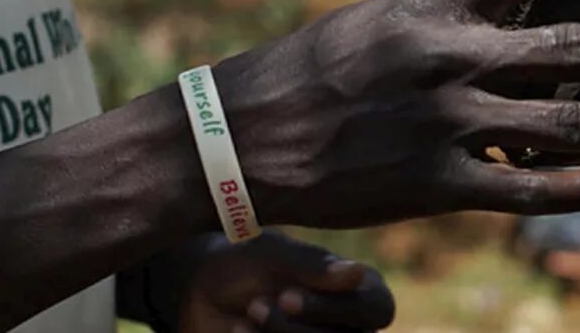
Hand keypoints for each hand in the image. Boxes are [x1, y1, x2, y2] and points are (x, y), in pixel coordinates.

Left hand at [180, 233, 392, 332]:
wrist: (204, 290)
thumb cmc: (248, 261)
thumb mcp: (275, 254)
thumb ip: (314, 265)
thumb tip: (358, 273)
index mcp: (362, 288)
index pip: (375, 310)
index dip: (332, 309)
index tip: (286, 295)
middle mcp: (352, 325)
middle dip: (292, 328)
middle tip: (255, 304)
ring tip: (245, 318)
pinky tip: (238, 331)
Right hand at [217, 0, 579, 227]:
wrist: (245, 136)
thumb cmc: (318, 66)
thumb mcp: (385, 17)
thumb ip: (451, 9)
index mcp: (435, 2)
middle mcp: (448, 55)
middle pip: (568, 45)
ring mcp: (444, 122)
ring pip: (560, 122)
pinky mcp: (434, 185)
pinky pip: (525, 191)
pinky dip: (579, 189)